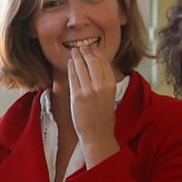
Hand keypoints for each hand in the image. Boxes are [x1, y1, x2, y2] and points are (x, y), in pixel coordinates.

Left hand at [66, 41, 119, 166]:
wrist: (97, 134)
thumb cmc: (103, 118)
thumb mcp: (110, 96)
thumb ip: (104, 82)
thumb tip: (96, 67)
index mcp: (111, 85)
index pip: (104, 63)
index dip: (97, 53)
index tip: (92, 48)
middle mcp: (100, 86)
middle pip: (92, 62)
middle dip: (86, 52)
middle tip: (81, 47)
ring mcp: (88, 91)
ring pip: (81, 67)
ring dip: (77, 57)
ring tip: (74, 52)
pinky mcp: (77, 96)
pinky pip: (73, 77)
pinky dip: (71, 68)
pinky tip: (70, 64)